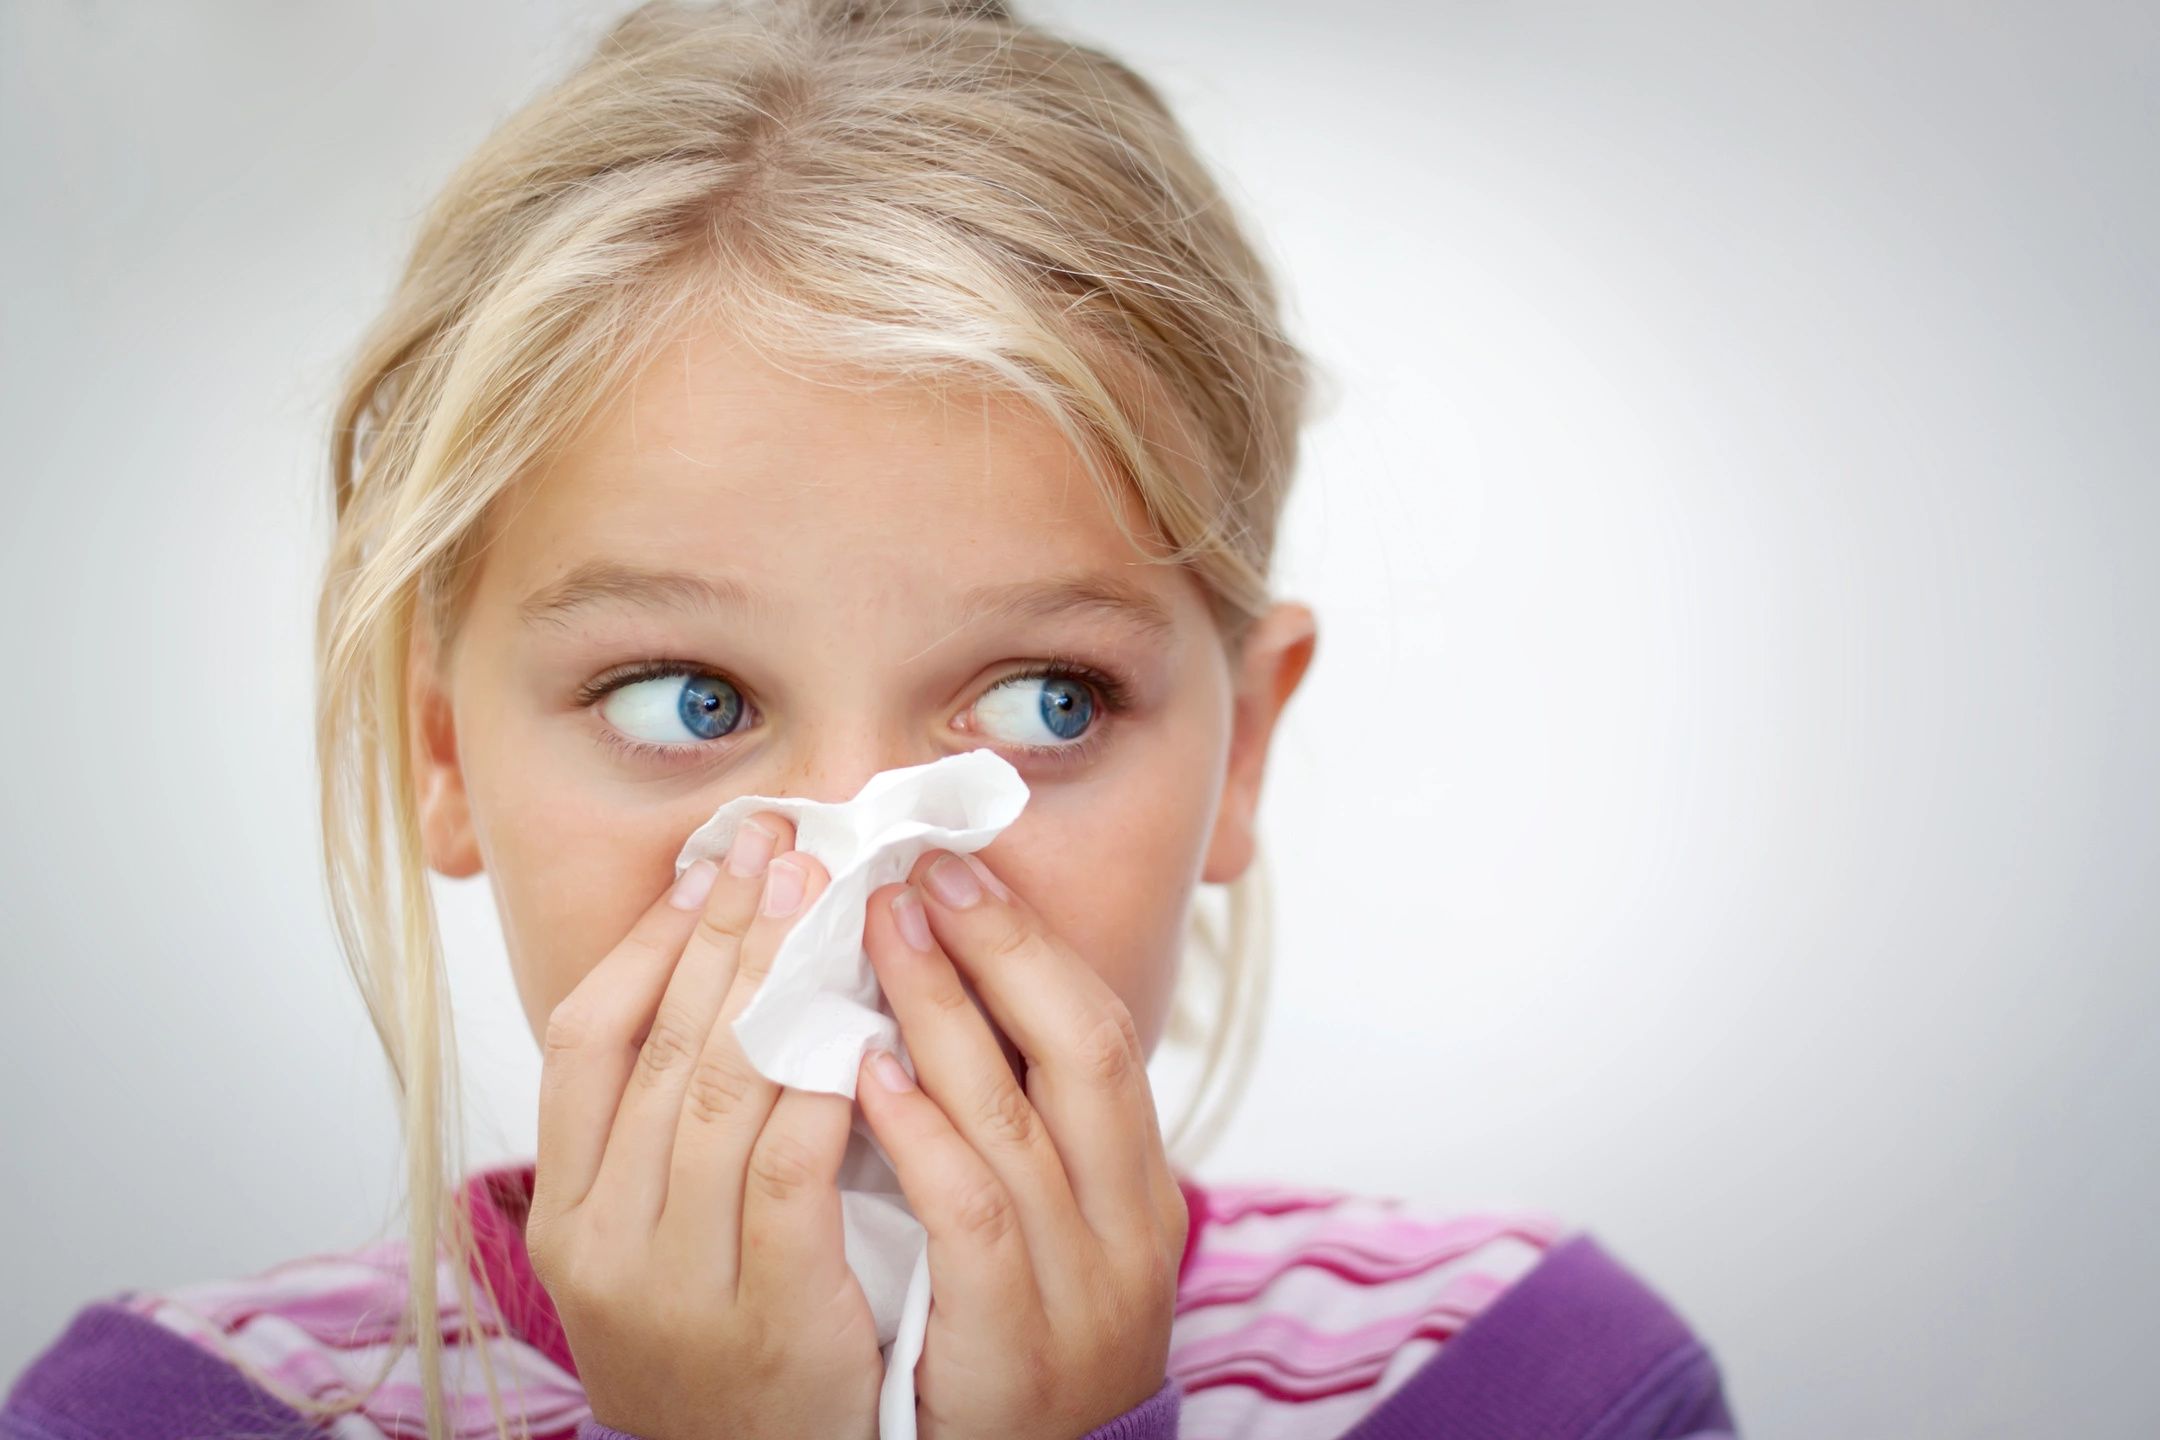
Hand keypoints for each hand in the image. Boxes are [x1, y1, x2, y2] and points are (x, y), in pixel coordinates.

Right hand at [525, 815, 882, 1439]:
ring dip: (782, 983)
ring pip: (723, 1094)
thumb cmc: (718, 1343)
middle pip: (662, 1048)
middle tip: (784, 843)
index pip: (583, 1041)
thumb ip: (662, 1133)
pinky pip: (793, 1170)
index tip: (709, 864)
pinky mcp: (768, 1318)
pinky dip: (825, 1084)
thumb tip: (714, 970)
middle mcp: (602, 1245)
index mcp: (564, 1214)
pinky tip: (863, 1019)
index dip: (648, 943)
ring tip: (830, 901)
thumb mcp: (653, 1245)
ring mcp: (678, 1285)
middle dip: (728, 933)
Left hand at [854, 848, 1187, 1439]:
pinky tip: (865, 1072)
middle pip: (1080, 1048)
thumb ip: (1024, 1131)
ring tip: (870, 934)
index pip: (1100, 1031)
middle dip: (996, 948)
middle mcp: (1130, 1224)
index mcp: (1141, 1184)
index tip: (953, 867)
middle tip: (911, 872)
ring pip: (1017, 1118)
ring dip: (941, 1012)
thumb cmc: (1023, 1343)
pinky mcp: (1016, 1344)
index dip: (1029, 943)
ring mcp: (1081, 1286)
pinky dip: (922, 1135)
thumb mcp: (1058, 1233)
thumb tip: (951, 1000)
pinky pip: (973, 1216)